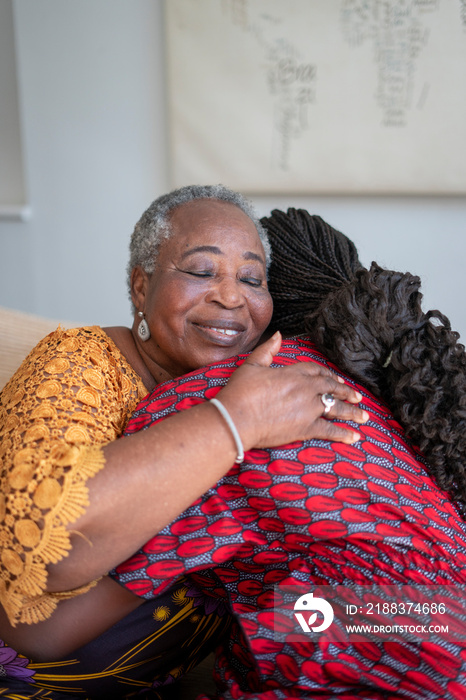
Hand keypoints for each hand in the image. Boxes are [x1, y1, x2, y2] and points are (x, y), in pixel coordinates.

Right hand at [216, 332, 366, 449]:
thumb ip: (268, 350)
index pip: (315, 370)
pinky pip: (330, 430)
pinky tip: (354, 436)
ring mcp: (308, 409)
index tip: (336, 379)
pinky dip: (343, 434)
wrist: (236, 419)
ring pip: (336, 407)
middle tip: (356, 396)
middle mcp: (305, 389)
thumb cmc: (239, 393)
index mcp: (292, 373)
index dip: (327, 375)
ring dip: (351, 411)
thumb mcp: (251, 365)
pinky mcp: (306, 428)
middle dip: (345, 391)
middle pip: (331, 387)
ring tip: (363, 415)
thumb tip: (279, 335)